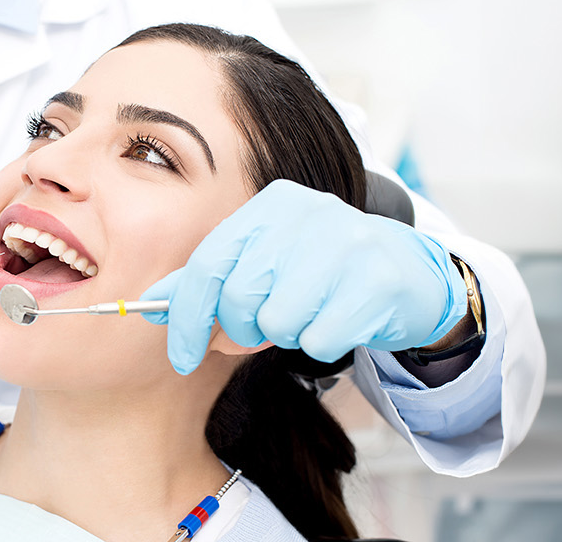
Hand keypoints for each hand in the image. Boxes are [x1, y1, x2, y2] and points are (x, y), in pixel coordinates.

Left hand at [139, 180, 466, 373]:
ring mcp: (346, 245)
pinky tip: (342, 319)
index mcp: (270, 205)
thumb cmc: (322, 273)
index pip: (207, 265)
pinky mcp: (378, 282)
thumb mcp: (264, 263)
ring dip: (288, 335)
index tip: (180, 357)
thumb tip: (150, 305)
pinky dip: (322, 342)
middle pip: (239, 298)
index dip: (186, 318)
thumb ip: (210, 281)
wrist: (411, 274)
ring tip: (311, 313)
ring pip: (278, 322)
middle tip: (265, 329)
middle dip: (242, 330)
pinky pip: (319, 339)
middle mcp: (306, 214)